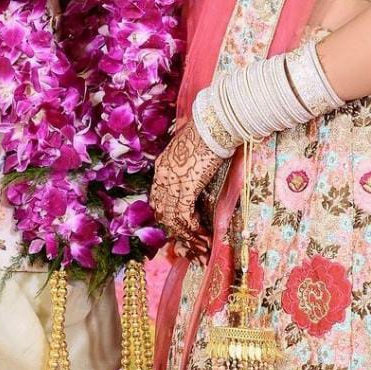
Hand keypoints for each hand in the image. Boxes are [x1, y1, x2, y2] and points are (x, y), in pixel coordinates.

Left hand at [150, 121, 223, 258]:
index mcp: (162, 167)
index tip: (179, 226)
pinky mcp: (186, 186)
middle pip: (162, 211)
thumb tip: (197, 168)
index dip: (167, 214)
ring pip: (172, 217)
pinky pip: (184, 215)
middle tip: (190, 242)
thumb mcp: (189, 148)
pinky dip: (193, 229)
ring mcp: (173, 182)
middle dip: (175, 230)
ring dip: (186, 234)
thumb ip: (187, 162)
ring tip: (200, 244)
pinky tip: (203, 235)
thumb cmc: (206, 132)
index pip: (158, 198)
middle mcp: (163, 176)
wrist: (212, 124)